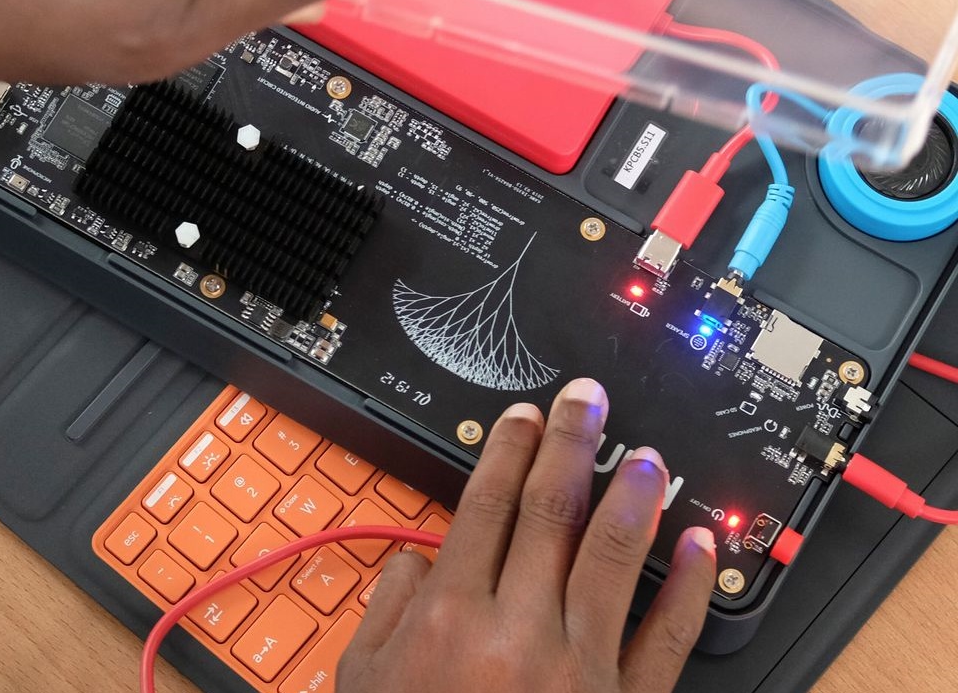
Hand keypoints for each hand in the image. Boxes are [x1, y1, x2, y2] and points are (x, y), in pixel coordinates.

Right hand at [338, 378, 716, 692]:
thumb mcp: (364, 682)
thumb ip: (385, 610)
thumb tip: (415, 561)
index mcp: (449, 619)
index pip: (484, 509)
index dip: (506, 453)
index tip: (525, 418)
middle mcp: (518, 632)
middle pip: (549, 516)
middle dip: (570, 446)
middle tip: (587, 401)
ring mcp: (579, 670)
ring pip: (613, 560)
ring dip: (632, 498)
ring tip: (646, 455)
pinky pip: (668, 640)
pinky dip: (691, 589)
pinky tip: (700, 546)